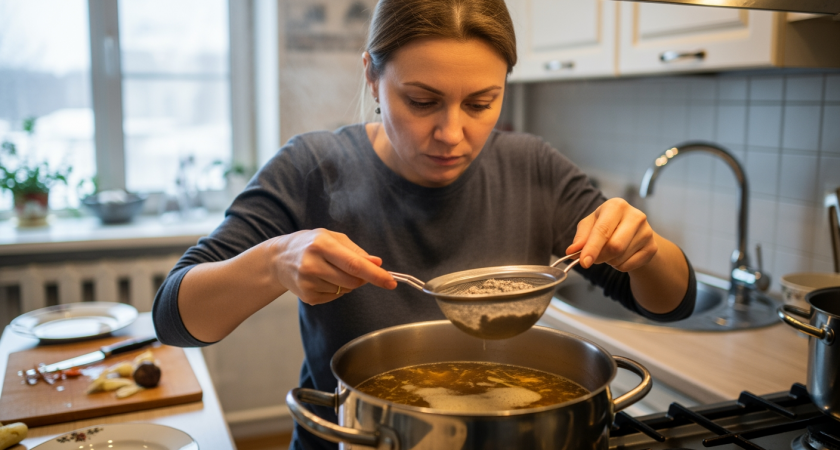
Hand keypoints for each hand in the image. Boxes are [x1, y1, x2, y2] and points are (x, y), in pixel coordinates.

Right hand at [268, 229, 396, 304]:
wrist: (278, 259)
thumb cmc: (310, 244)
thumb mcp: (332, 238)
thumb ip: (356, 251)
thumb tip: (377, 263)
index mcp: (322, 244)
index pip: (355, 264)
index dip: (375, 274)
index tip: (391, 282)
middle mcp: (312, 264)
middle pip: (352, 281)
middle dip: (362, 278)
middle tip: (355, 269)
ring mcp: (308, 282)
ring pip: (345, 290)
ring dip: (346, 283)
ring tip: (330, 270)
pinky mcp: (306, 296)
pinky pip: (334, 297)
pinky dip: (335, 290)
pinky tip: (322, 279)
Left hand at [566, 198, 657, 271]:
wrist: (632, 230)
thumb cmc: (606, 224)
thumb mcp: (590, 225)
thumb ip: (581, 237)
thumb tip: (572, 251)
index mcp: (616, 206)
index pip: (603, 230)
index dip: (592, 248)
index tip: (584, 262)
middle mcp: (635, 216)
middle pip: (614, 246)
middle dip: (600, 256)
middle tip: (593, 257)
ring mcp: (647, 232)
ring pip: (621, 257)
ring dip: (609, 261)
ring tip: (609, 252)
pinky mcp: (652, 247)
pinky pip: (629, 265)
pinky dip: (619, 266)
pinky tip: (620, 256)